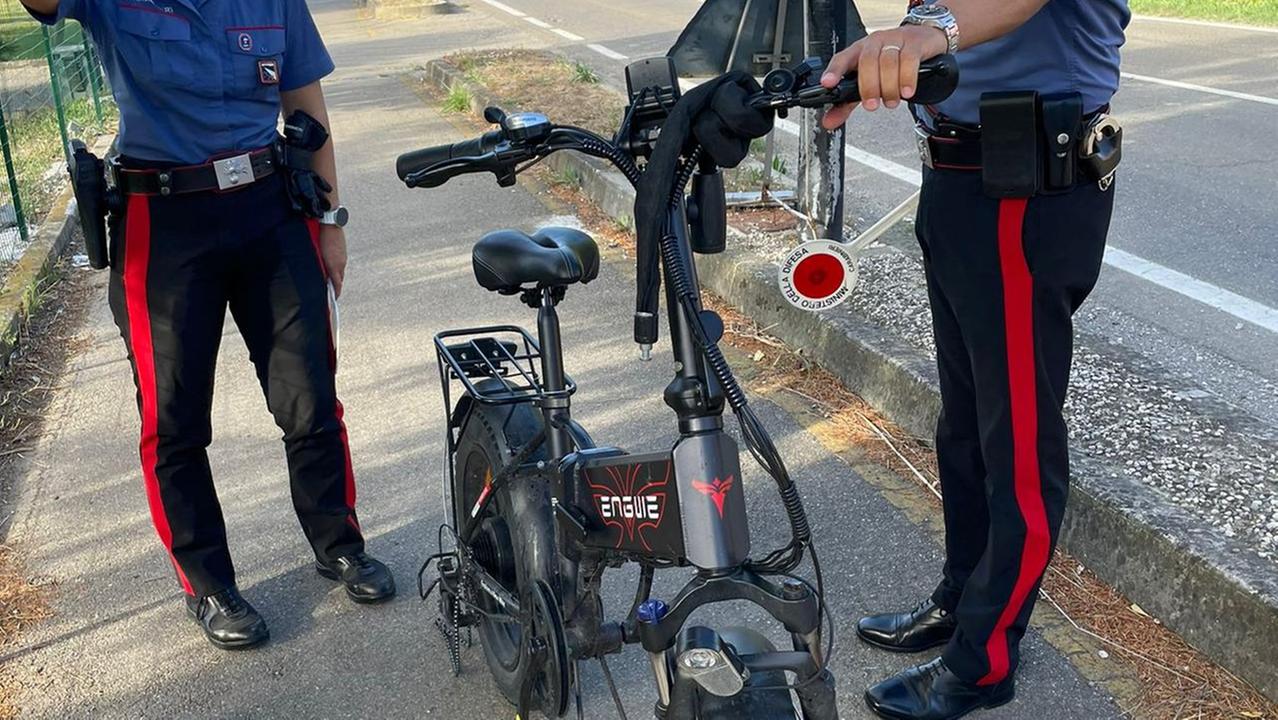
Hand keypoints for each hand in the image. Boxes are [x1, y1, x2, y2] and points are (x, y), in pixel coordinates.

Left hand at [319, 224, 347, 297]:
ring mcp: (343, 258)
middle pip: (340, 279)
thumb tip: (323, 277)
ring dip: (336, 277)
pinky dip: (337, 269)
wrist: (331, 224)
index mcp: (334, 266)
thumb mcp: (319, 255)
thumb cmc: (322, 239)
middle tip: (332, 292)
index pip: (337, 285)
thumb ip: (322, 268)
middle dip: (336, 286)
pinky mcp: (343, 252)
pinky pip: (341, 264)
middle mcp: (341, 264)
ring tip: (330, 280)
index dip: (336, 293)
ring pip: (340, 271)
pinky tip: (332, 267)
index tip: (334, 300)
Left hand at [820, 25, 948, 129]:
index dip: (834, 71)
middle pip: (867, 61)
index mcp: (858, 50)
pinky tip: (907, 91)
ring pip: (888, 62)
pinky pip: (909, 60)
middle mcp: (874, 42)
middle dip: (868, 86)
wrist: (924, 39)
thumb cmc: (892, 59)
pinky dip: (907, 78)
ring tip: (891, 102)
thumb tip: (829, 122)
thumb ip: (847, 103)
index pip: (842, 58)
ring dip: (889, 86)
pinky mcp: (914, 43)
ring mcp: (895, 40)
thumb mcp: (868, 80)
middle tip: (871, 105)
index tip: (827, 84)